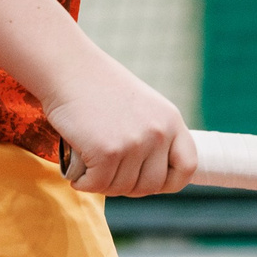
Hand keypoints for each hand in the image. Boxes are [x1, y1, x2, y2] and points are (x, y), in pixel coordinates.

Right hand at [46, 58, 197, 196]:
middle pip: (151, 186)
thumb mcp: (141, 106)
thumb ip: (153, 135)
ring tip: (90, 163)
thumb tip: (154, 177)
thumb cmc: (98, 87)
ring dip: (102, 183)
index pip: (188, 165)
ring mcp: (135, 143)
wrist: (68, 67)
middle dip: (127, 186)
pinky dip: (84, 183)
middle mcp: (159, 132)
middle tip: (107, 171)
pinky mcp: (108, 152)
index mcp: (171, 119)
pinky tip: (77, 171)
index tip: (147, 181)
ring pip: (121, 188)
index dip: (170, 182)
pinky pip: (97, 186)